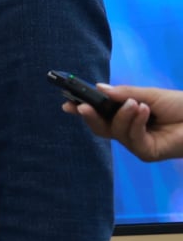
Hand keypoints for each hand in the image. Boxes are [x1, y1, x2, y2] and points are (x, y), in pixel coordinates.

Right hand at [66, 84, 182, 162]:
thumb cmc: (180, 106)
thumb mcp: (149, 95)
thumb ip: (124, 94)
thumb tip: (99, 88)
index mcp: (128, 116)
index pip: (102, 115)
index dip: (84, 110)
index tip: (68, 103)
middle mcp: (129, 131)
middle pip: (101, 128)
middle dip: (90, 117)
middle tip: (82, 107)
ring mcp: (137, 143)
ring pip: (115, 132)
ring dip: (123, 116)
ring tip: (136, 104)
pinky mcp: (146, 152)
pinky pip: (132, 138)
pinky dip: (135, 123)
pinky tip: (144, 111)